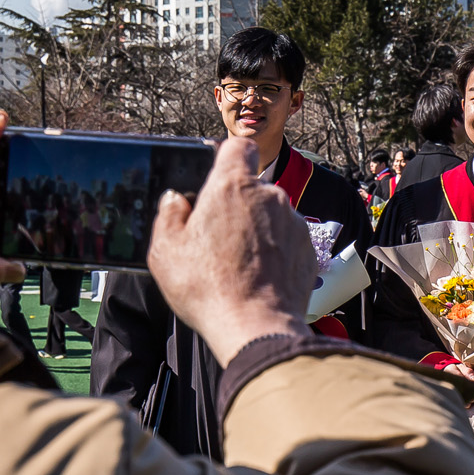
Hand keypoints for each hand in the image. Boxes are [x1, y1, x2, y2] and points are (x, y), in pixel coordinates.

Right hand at [149, 137, 313, 364]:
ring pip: (271, 215)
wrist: (256, 327)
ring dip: (257, 230)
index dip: (226, 157)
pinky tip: (258, 276)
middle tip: (217, 237)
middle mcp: (269, 196)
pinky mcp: (307, 249)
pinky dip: (275, 252)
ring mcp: (293, 222)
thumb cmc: (208, 288)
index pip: (237, 147)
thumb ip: (168, 215)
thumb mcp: (166, 251)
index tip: (215, 176)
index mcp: (232, 186)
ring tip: (238, 264)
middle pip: (252, 187)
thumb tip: (176, 200)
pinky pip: (287, 240)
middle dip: (236, 205)